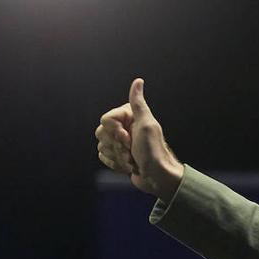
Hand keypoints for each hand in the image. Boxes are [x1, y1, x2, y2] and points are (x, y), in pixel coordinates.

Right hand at [95, 78, 183, 198]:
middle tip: (132, 150)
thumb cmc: (153, 151)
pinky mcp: (116, 155)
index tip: (129, 138)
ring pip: (101, 146)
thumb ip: (138, 104)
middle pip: (101, 133)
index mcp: (129, 117)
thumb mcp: (147, 124)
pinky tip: (128, 166)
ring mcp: (119, 142)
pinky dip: (115, 164)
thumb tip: (138, 81)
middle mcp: (123, 127)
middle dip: (116, 146)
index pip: (106, 119)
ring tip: (133, 160)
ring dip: (117, 156)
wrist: (157, 177)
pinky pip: (103, 156)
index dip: (115, 131)